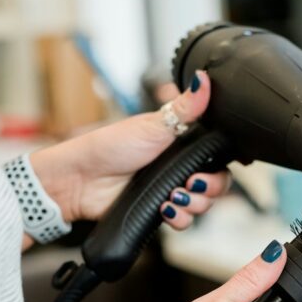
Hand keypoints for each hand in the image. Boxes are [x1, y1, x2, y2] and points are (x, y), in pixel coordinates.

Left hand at [28, 71, 229, 229]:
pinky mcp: (160, 211)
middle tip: (190, 183)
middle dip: (209, 188)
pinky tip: (164, 210)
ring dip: (194, 204)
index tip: (208, 167)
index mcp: (182, 145)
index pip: (218, 158)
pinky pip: (184, 222)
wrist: (82, 180)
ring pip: (203, 205)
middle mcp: (180, 168)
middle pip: (217, 185)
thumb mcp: (153, 124)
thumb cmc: (110, 146)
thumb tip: (204, 78)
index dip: (220, 166)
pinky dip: (179, 219)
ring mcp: (171, 190)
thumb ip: (186, 107)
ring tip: (173, 197)